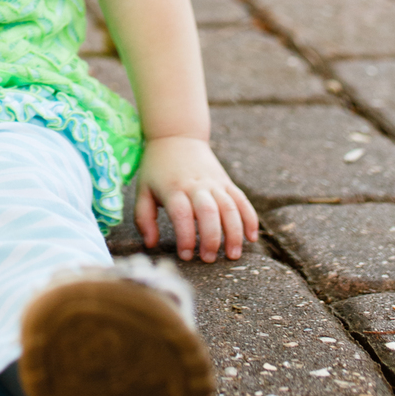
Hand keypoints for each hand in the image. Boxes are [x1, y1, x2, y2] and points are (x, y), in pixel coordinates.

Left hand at [135, 136, 256, 261]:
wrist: (177, 136)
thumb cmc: (157, 168)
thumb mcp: (142, 190)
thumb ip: (143, 218)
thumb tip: (151, 244)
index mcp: (174, 189)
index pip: (182, 214)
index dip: (186, 236)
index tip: (186, 255)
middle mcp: (196, 186)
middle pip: (209, 212)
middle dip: (212, 237)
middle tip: (209, 259)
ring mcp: (214, 183)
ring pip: (230, 207)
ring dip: (234, 232)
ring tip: (233, 254)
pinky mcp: (226, 182)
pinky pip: (242, 200)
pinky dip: (250, 218)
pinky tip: (252, 236)